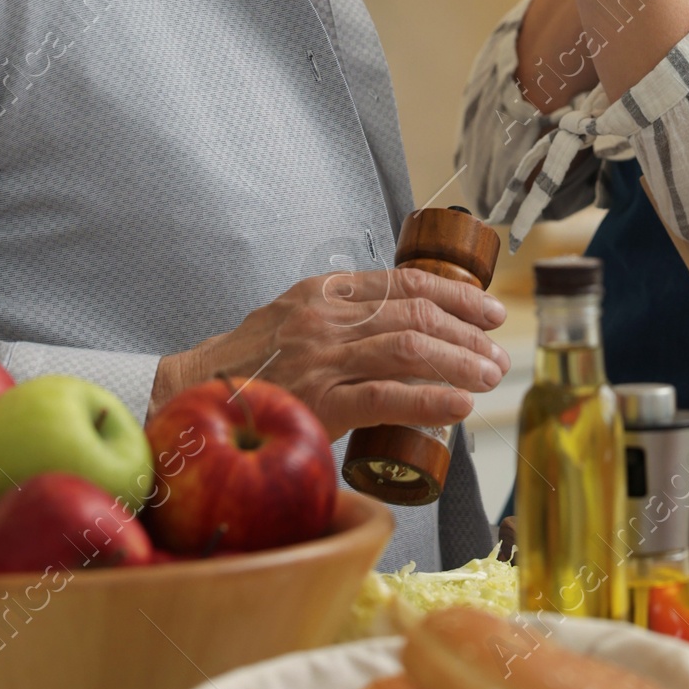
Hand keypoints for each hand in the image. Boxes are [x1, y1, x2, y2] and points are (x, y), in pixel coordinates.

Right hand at [147, 267, 509, 440]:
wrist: (191, 397)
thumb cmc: (250, 365)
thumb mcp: (293, 318)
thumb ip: (340, 315)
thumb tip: (402, 324)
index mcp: (324, 292)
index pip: (405, 282)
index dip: (456, 295)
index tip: (489, 309)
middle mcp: (325, 318)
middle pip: (416, 315)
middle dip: (468, 333)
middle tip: (497, 352)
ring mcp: (321, 359)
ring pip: (410, 350)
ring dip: (460, 362)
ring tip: (489, 376)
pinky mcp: (318, 402)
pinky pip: (386, 398)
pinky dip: (430, 400)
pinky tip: (460, 406)